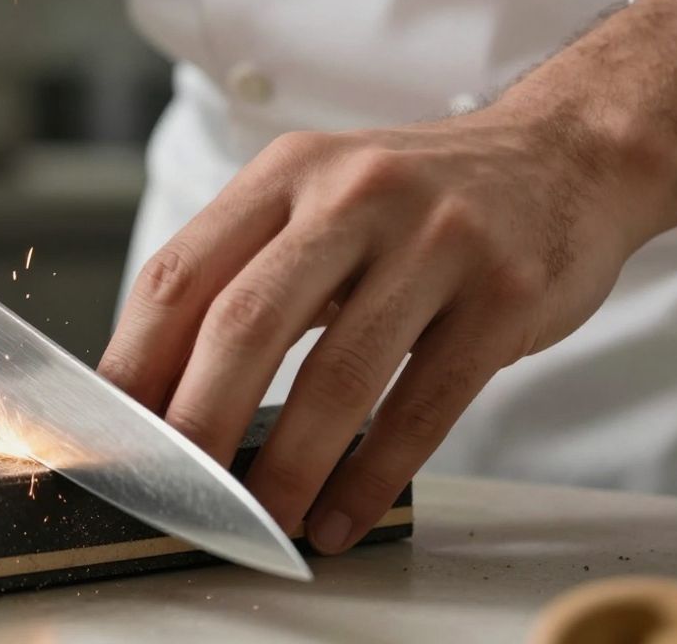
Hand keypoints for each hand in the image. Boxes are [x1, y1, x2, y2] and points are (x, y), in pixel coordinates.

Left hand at [99, 0, 676, 553]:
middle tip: (178, 489)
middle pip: (243, 323)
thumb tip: (153, 382)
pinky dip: (371, 475)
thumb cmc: (412, 201)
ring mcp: (434, 242)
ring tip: (262, 518)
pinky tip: (341, 515)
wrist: (559, 158)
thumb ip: (241, 271)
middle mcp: (351, 195)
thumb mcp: (315, 200)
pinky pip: (422, 406)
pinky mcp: (501, 296)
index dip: (134, 362)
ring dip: (288, 467)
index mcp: (285, 174)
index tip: (116, 432)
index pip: (178, 273)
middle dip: (197, 422)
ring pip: (335, 375)